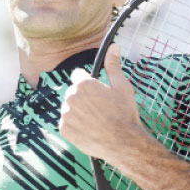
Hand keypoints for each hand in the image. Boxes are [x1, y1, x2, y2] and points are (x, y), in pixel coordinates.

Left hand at [59, 44, 149, 160]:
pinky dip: (75, 126)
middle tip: (100, 109)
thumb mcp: (122, 86)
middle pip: (73, 92)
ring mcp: (66, 114)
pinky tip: (89, 130)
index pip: (78, 76)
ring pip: (69, 108)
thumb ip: (113, 65)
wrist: (124, 143)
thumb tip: (114, 46)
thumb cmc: (125, 113)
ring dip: (78, 112)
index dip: (89, 83)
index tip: (98, 93)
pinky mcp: (64, 130)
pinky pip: (67, 123)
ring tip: (96, 121)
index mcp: (83, 84)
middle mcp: (70, 97)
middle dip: (83, 98)